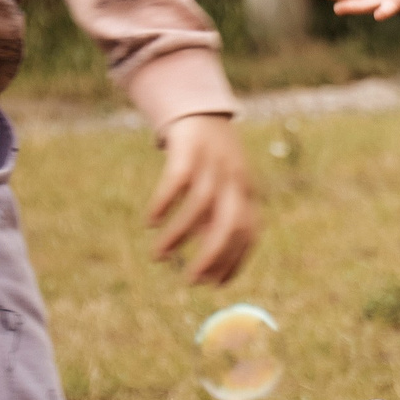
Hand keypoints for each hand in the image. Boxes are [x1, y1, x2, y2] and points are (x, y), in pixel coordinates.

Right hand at [146, 114, 257, 285]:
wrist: (202, 114)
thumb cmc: (212, 165)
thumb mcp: (223, 193)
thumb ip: (216, 225)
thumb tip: (206, 268)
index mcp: (248, 194)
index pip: (248, 234)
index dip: (234, 261)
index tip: (213, 285)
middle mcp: (235, 180)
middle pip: (231, 223)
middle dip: (212, 256)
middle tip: (190, 281)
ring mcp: (213, 164)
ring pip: (200, 205)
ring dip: (179, 236)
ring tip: (158, 257)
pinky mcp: (188, 151)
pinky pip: (178, 181)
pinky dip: (164, 204)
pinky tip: (151, 222)